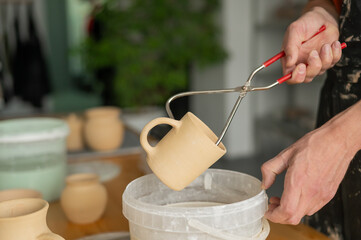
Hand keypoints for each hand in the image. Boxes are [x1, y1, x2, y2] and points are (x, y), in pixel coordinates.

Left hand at [261, 102, 360, 224]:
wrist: (338, 140)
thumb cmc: (315, 144)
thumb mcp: (285, 154)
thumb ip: (270, 169)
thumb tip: (264, 183)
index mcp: (298, 181)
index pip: (286, 211)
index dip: (274, 215)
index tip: (267, 210)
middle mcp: (311, 191)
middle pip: (293, 218)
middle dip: (279, 216)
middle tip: (272, 205)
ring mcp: (322, 195)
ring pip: (303, 214)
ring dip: (290, 211)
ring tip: (282, 198)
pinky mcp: (329, 194)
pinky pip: (313, 208)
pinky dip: (301, 207)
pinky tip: (296, 195)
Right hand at [282, 5, 340, 83]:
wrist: (322, 18)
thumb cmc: (306, 23)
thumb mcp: (294, 31)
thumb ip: (290, 47)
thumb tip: (289, 63)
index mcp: (290, 60)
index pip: (290, 78)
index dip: (296, 76)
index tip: (301, 66)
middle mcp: (302, 64)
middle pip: (307, 78)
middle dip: (313, 67)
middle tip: (314, 53)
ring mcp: (315, 63)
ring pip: (321, 71)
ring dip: (325, 58)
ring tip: (325, 44)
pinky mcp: (328, 59)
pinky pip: (333, 62)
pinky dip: (335, 53)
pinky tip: (333, 43)